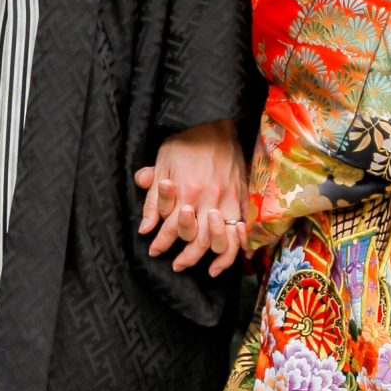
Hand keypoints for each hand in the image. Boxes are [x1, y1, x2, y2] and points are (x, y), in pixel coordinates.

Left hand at [135, 120, 247, 275]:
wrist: (215, 121)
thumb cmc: (185, 141)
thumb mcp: (162, 164)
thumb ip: (153, 199)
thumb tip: (145, 228)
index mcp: (187, 192)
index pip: (172, 229)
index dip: (161, 243)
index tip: (154, 251)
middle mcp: (209, 199)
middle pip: (198, 241)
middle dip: (186, 258)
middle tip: (177, 265)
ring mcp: (229, 199)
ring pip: (223, 240)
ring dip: (214, 259)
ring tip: (207, 269)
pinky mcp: (244, 196)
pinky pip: (245, 228)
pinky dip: (241, 246)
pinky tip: (235, 257)